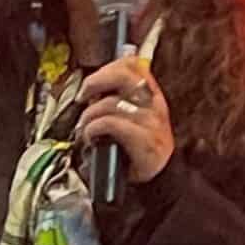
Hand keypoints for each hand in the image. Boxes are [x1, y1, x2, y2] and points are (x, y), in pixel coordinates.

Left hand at [76, 56, 173, 182]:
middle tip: (84, 96)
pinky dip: (93, 129)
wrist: (161, 179)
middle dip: (96, 82)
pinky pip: (110, 124)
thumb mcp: (134, 118)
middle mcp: (155, 105)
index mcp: (152, 95)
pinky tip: (91, 137)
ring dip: (89, 115)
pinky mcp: (145, 141)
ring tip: (85, 127)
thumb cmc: (138, 149)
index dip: (109, 67)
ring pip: (111, 103)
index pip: (133, 65)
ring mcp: (152, 122)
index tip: (93, 82)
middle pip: (123, 75)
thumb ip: (120, 99)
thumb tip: (94, 85)